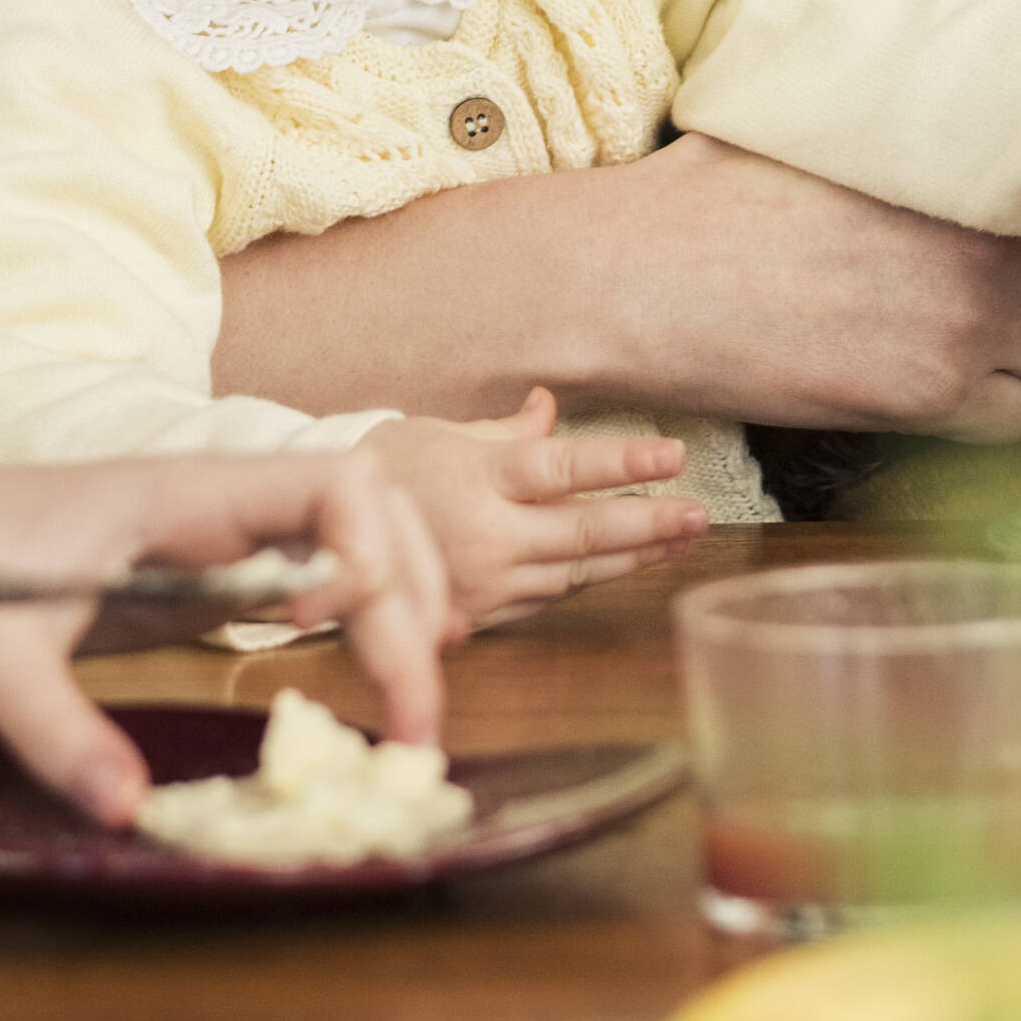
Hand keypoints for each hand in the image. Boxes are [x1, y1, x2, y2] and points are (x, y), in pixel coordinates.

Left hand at [0, 445, 462, 823]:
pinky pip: (306, 565)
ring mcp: (208, 528)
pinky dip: (356, 606)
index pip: (333, 483)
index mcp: (174, 493)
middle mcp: (209, 500)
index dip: (377, 558)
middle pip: (368, 509)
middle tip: (416, 714)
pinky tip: (372, 663)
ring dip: (396, 601)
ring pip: (349, 532)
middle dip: (411, 597)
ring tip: (411, 700)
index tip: (362, 647)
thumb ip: (57, 731)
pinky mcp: (194, 565)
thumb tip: (129, 810)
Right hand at [212, 134, 1020, 443]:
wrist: (638, 279)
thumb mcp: (822, 120)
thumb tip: (954, 92)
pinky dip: (997, 410)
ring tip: (986, 338)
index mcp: (967, 164)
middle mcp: (987, 245)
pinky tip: (942, 380)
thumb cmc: (713, 192)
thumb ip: (915, 120)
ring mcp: (965, 328)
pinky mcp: (926, 399)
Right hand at [365, 390, 707, 625]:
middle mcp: (486, 533)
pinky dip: (589, 578)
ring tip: (682, 540)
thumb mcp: (440, 432)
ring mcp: (485, 580)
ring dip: (633, 556)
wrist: (321, 534)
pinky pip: (548, 597)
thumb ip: (504, 430)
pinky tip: (626, 565)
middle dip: (649, 523)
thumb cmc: (386, 469)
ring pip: (576, 571)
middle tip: (699, 515)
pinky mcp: (481, 614)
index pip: (563, 468)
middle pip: (583, 530)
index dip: (622, 462)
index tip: (673, 455)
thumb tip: (550, 407)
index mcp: (477, 476)